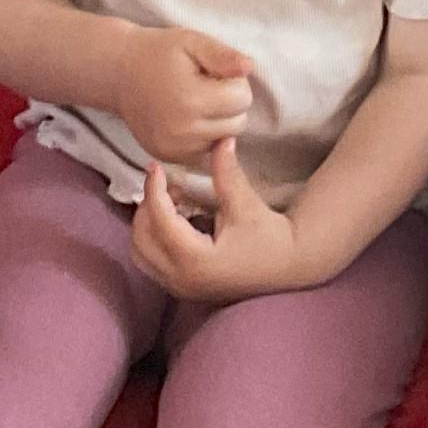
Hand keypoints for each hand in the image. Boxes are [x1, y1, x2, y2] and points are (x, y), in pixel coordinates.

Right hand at [115, 24, 256, 167]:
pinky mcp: (169, 157)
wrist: (118, 74)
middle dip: (230, 104)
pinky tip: (187, 117)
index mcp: (191, 100)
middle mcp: (183, 131)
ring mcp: (174, 149)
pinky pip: (205, 150)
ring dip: (219, 122)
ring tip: (197, 101)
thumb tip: (250, 68)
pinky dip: (204, 135)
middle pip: (237, 124)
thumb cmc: (158, 53)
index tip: (215, 73)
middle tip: (207, 87)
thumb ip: (222, 56)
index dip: (235, 83)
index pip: (243, 99)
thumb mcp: (192, 42)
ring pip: (224, 140)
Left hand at [131, 144, 313, 303]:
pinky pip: (150, 262)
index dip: (154, 189)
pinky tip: (176, 220)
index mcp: (196, 260)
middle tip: (169, 185)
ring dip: (147, 224)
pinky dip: (153, 238)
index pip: (160, 220)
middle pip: (141, 238)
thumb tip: (221, 139)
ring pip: (140, 252)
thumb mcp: (246, 204)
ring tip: (172, 203)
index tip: (156, 167)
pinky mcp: (182, 288)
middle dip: (149, 207)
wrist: (286, 267)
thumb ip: (227, 173)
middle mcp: (181, 279)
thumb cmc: (269, 236)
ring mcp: (180, 288)